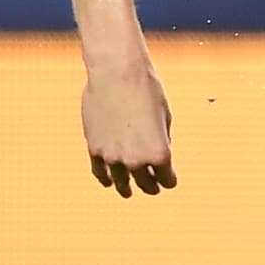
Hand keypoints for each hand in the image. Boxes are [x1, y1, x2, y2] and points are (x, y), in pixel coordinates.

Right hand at [81, 61, 176, 197]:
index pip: (167, 180)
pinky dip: (106, 178)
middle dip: (151, 186)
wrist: (117, 72)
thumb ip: (161, 140)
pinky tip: (108, 181)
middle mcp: (137, 160)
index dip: (169, 180)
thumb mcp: (165, 117)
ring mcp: (114, 157)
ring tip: (127, 192)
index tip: (169, 180)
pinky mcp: (95, 149)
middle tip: (152, 188)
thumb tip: (156, 155)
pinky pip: (100, 172)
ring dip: (126, 188)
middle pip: (146, 184)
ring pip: (122, 183)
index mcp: (160, 153)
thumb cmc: (146, 89)